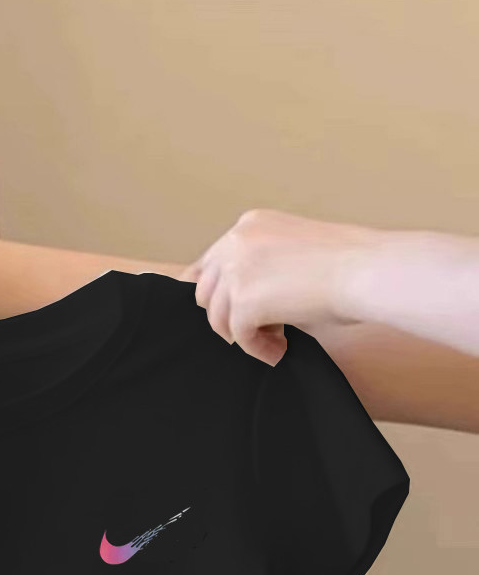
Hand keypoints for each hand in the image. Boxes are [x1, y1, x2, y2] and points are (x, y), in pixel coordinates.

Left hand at [180, 209, 375, 365]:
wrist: (369, 269)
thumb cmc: (348, 263)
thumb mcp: (292, 249)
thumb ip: (259, 266)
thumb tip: (234, 301)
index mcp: (249, 224)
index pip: (208, 264)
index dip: (216, 294)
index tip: (228, 314)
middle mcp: (236, 242)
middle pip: (205, 293)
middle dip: (227, 316)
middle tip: (258, 328)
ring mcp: (237, 271)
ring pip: (218, 318)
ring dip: (244, 335)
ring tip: (274, 341)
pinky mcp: (244, 301)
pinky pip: (239, 337)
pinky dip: (258, 349)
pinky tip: (278, 350)